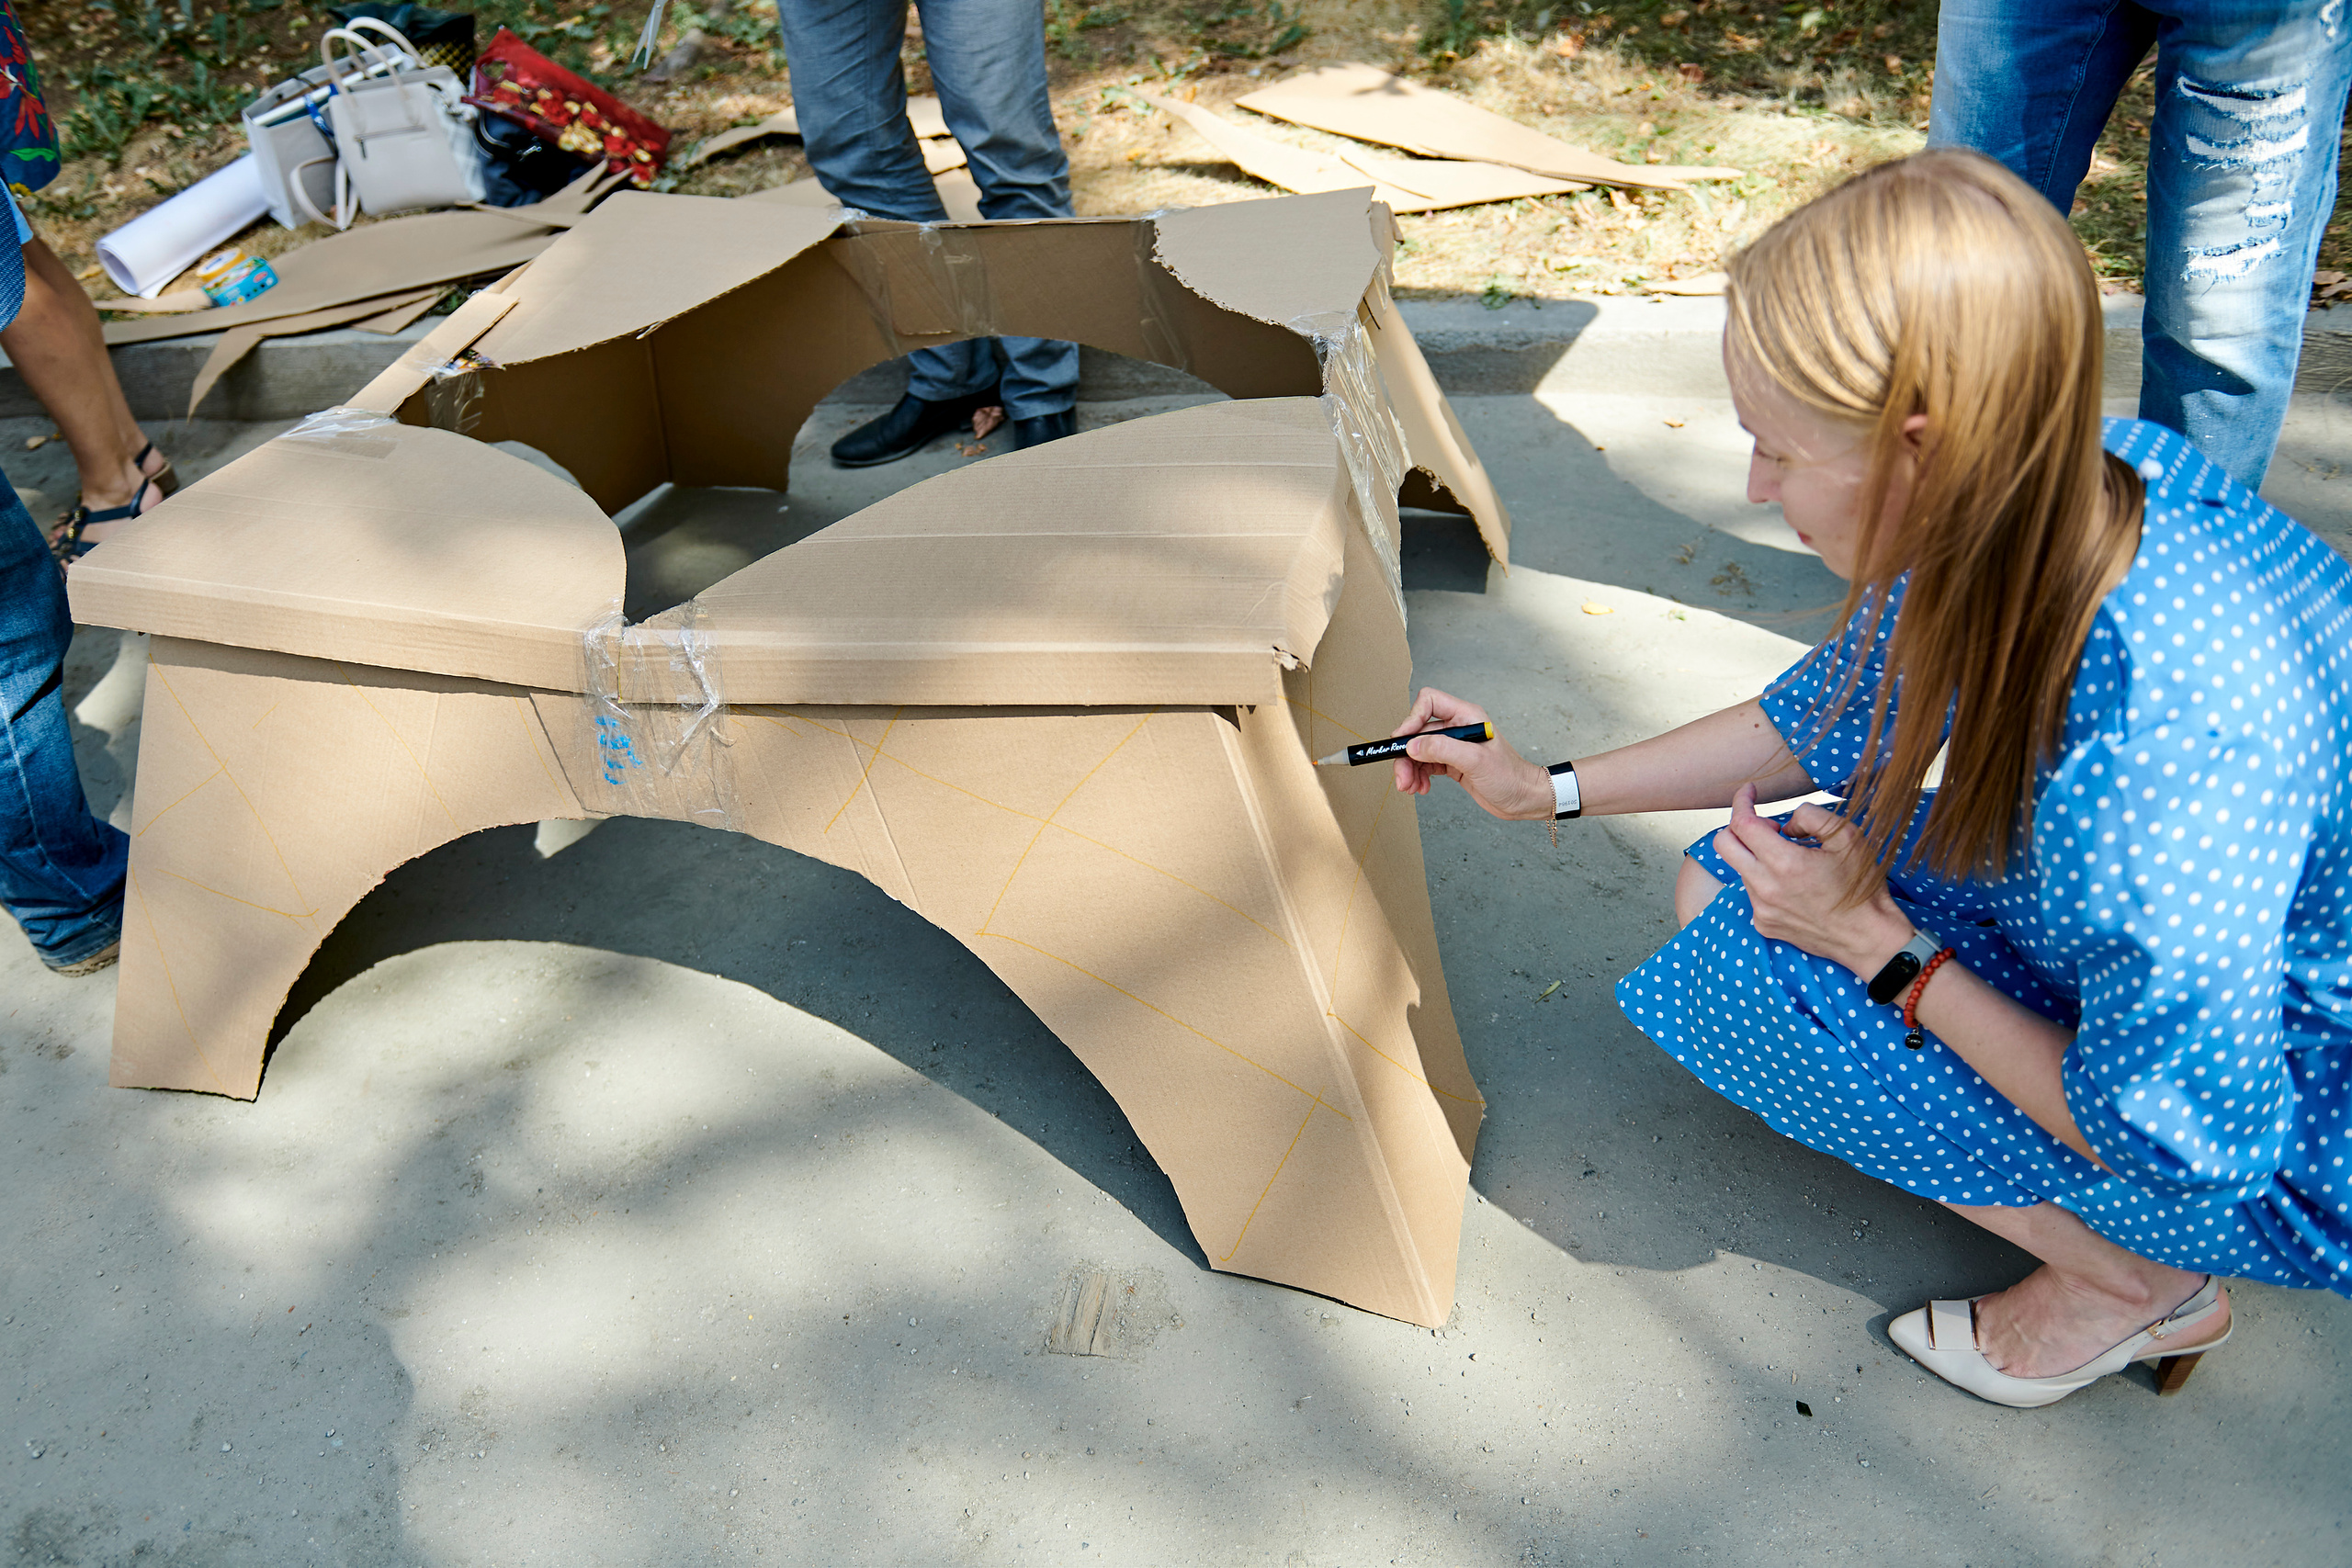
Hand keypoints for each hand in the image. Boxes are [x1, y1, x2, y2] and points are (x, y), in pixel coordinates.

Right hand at [1387, 687, 1552, 820]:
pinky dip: (1418, 776)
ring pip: (1419, 750)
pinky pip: (1425, 764)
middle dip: (1406, 754)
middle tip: (1402, 777)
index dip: (1412, 719)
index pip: (1429, 702)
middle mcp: (1457, 728)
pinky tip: (1421, 787)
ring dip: (1410, 768)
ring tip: (1409, 787)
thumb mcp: (1476, 761)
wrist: (1524, 799)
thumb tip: (1413, 745)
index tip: (1402, 741)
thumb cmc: (1510, 777)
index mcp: (1466, 716)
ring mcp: (1454, 746)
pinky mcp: (1452, 763)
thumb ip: (1443, 749)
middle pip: (1418, 731)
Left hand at [1711, 783, 1913, 977]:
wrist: (1868, 937)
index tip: (1750, 791)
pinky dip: (1765, 880)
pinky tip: (1793, 886)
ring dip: (1757, 856)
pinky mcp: (1764, 924)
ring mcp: (1761, 909)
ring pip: (1740, 868)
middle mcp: (1765, 887)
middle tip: (1769, 827)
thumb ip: (1810, 816)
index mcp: (1784, 863)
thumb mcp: (1847, 837)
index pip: (1742, 823)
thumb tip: (1785, 825)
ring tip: (1793, 860)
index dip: (1742, 801)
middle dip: (1738, 826)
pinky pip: (1752, 893)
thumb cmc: (1862, 886)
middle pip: (1723, 845)